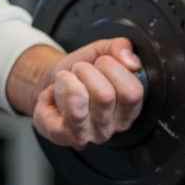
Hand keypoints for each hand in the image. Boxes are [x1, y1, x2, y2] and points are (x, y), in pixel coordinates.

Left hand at [8, 39, 144, 149]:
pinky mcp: (63, 136)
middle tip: (80, 69)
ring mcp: (88, 135)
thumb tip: (131, 61)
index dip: (113, 67)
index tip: (101, 62)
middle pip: (105, 95)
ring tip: (67, 78)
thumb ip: (121, 48)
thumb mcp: (103, 51)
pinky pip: (60, 112)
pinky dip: (54, 91)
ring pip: (79, 103)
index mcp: (129, 109)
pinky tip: (54, 92)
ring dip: (69, 80)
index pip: (132, 92)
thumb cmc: (81, 72)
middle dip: (86, 70)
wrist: (52, 81)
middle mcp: (112, 127)